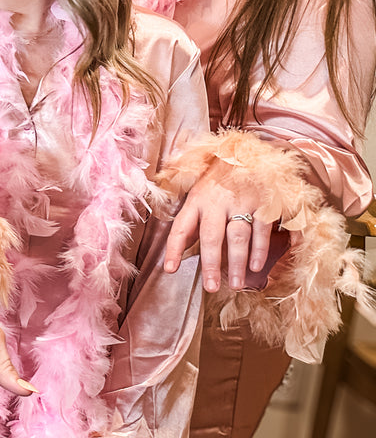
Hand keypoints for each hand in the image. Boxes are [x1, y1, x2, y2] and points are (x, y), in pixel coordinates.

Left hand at [164, 163, 271, 291]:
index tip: (169, 270)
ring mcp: (243, 200)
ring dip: (238, 262)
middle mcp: (218, 201)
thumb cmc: (218, 181)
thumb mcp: (198, 194)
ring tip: (235, 284)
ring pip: (240, 236)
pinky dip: (262, 248)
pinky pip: (265, 228)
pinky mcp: (267, 200)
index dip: (173, 249)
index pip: (181, 227)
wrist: (249, 150)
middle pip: (213, 237)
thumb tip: (176, 253)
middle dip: (212, 264)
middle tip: (211, 288)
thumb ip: (191, 221)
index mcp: (197, 199)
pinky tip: (257, 265)